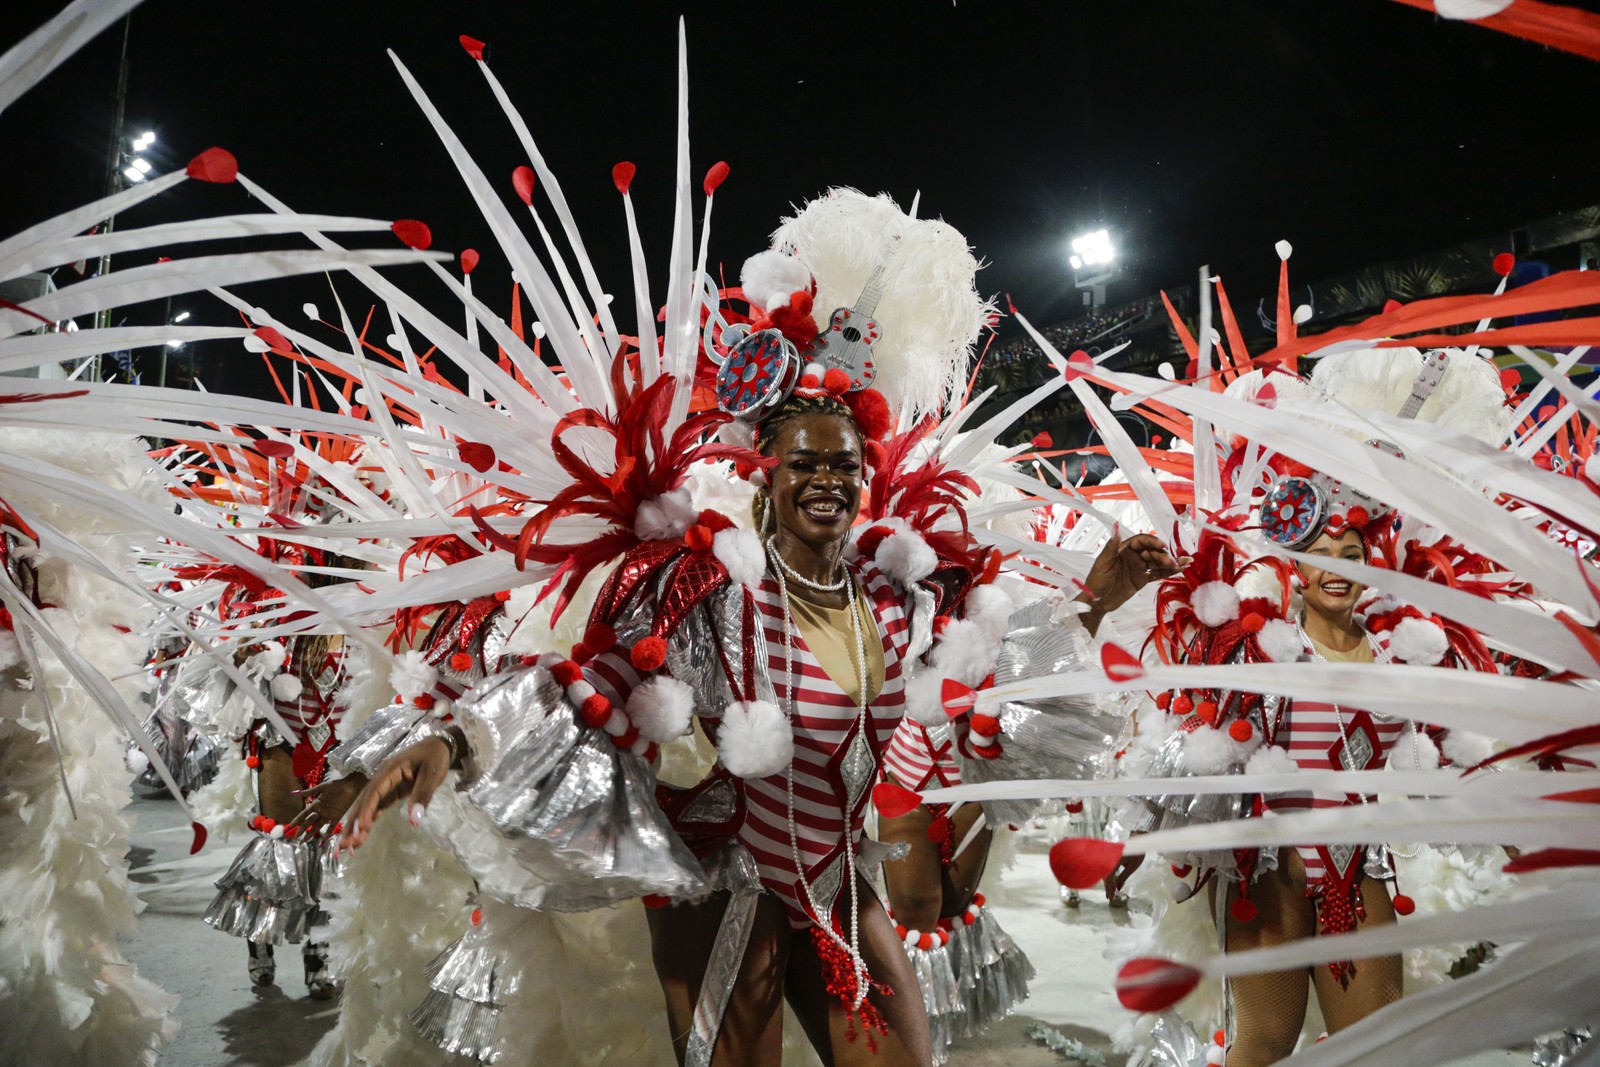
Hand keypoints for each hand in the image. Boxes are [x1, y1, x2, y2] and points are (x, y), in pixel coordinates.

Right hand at [289, 773, 368, 834]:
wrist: (351, 785)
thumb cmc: (336, 784)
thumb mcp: (322, 787)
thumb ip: (310, 792)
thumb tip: (294, 793)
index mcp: (316, 804)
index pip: (304, 814)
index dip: (297, 820)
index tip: (289, 827)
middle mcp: (321, 811)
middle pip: (309, 822)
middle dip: (302, 829)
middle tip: (295, 837)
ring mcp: (329, 815)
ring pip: (318, 826)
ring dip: (311, 833)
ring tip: (304, 841)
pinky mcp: (337, 817)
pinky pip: (331, 827)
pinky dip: (327, 834)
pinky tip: (322, 841)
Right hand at [338, 736, 451, 851]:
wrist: (439, 746)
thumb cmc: (434, 758)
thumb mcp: (432, 775)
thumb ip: (422, 796)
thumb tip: (414, 821)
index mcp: (390, 770)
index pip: (374, 792)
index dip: (367, 810)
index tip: (361, 827)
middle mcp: (382, 778)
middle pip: (365, 801)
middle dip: (354, 823)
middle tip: (344, 845)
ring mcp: (385, 785)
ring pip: (368, 806)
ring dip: (358, 825)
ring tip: (349, 846)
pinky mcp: (390, 792)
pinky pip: (376, 807)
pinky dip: (369, 820)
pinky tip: (362, 834)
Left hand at [1076, 530, 1185, 633]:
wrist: (1097, 601)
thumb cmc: (1096, 581)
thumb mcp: (1103, 564)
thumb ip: (1111, 547)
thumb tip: (1116, 528)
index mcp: (1123, 549)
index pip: (1141, 541)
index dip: (1152, 541)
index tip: (1162, 545)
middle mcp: (1133, 556)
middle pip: (1152, 551)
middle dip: (1163, 555)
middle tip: (1173, 561)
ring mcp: (1139, 568)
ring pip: (1157, 562)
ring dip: (1170, 562)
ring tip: (1185, 563)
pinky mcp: (1142, 579)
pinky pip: (1157, 573)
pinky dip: (1168, 572)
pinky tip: (1179, 569)